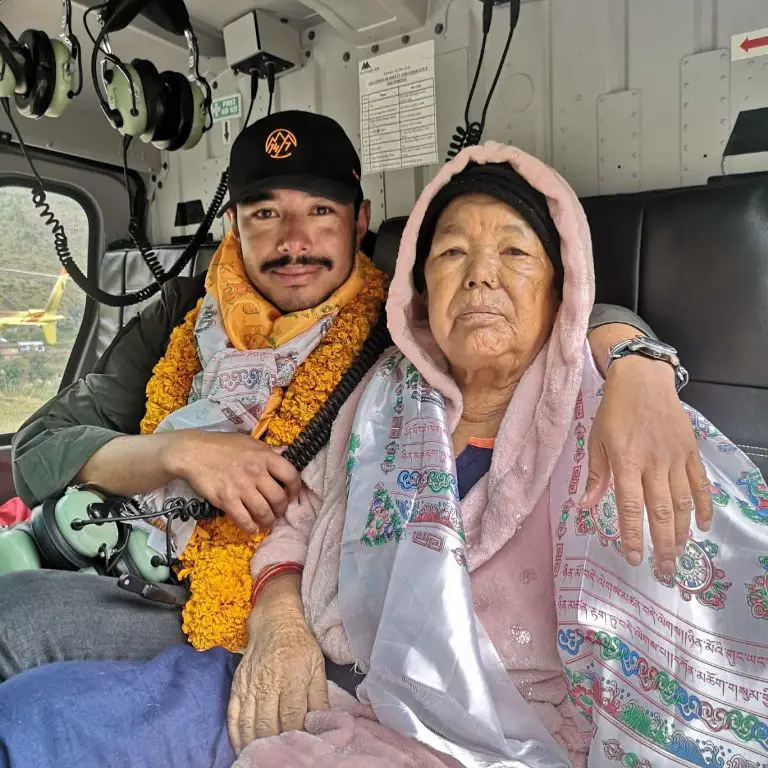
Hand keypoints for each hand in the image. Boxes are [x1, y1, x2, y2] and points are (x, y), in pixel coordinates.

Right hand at [166, 431, 301, 531]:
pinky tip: (252, 528)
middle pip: (279, 498)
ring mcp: (241, 487)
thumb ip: (268, 450)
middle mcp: (256, 472)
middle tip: (278, 511)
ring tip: (267, 522)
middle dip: (281, 508)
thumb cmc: (221, 445)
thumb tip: (285, 453)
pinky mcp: (226, 500)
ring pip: (264, 512)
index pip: (291, 475)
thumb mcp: (248, 442)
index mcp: (264, 456)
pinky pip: (244, 520)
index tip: (291, 494)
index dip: (295, 488)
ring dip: (269, 521)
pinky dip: (251, 528)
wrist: (192, 452)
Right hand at [228, 574, 327, 752]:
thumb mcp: (317, 667)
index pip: (291, 718)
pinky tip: (242, 748)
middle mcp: (268, 683)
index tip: (300, 750)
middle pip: (267, 725)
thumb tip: (324, 724)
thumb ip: (320, 698)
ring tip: (261, 757)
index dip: (295, 737)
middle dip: (274, 745)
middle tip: (280, 756)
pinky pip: (233, 716)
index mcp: (292, 678)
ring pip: (248, 724)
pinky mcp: (236, 686)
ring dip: (254, 744)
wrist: (274, 622)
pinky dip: (236, 735)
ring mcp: (249, 685)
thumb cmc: (300, 645)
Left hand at [581, 356, 712, 574]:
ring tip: (679, 555)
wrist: (643, 380)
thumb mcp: (596, 440)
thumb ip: (596, 476)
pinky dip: (704, 506)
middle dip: (662, 544)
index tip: (633, 557)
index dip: (632, 535)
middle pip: (661, 512)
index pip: (631, 507)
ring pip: (683, 503)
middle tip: (664, 570)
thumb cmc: (614, 411)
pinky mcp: (691, 451)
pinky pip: (700, 484)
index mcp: (626, 461)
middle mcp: (653, 463)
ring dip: (682, 532)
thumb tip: (586, 507)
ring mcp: (675, 458)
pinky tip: (703, 526)